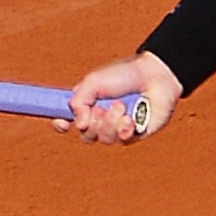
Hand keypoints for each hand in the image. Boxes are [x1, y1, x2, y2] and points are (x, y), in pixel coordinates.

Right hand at [55, 51, 182, 144]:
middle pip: (86, 136)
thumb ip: (78, 101)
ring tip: (121, 107)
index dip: (61, 125)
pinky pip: (122, 141)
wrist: (155, 76)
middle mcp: (102, 119)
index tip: (63, 123)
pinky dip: (124, 129)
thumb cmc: (124, 75)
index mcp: (89, 105)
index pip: (69, 121)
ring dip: (110, 123)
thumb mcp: (93, 82)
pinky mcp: (135, 134)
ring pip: (104, 139)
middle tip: (102, 107)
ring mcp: (118, 128)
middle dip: (93, 122)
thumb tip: (78, 125)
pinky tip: (131, 118)